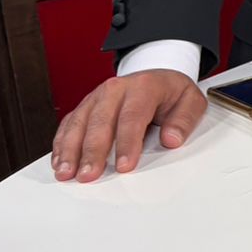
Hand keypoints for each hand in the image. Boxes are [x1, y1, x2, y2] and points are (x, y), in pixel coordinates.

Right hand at [51, 70, 207, 182]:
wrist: (157, 75)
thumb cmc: (172, 92)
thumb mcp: (192, 100)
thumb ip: (184, 120)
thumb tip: (172, 140)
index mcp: (144, 86)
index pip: (132, 117)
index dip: (127, 143)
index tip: (124, 166)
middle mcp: (115, 89)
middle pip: (100, 121)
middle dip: (93, 151)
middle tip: (89, 175)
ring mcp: (96, 97)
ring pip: (78, 123)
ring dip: (70, 150)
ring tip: (67, 173)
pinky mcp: (85, 106)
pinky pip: (68, 124)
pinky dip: (62, 144)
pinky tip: (60, 162)